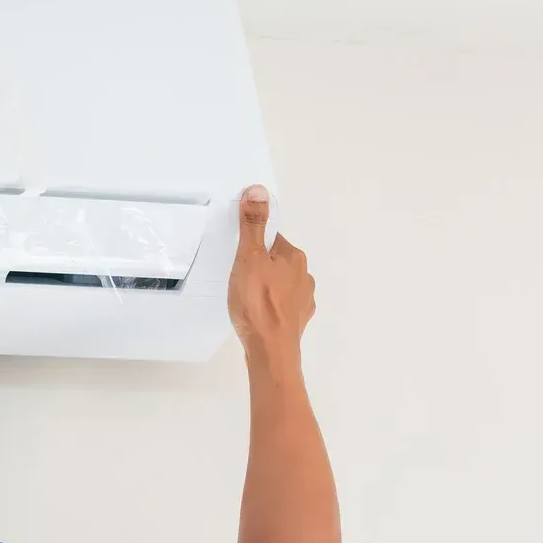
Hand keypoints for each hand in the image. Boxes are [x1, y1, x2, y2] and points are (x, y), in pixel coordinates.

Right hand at [228, 185, 314, 367]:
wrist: (270, 350)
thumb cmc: (258, 304)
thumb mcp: (248, 257)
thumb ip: (253, 225)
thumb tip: (258, 191)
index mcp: (294, 257)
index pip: (272, 239)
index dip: (253, 245)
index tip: (240, 254)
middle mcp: (304, 276)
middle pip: (277, 261)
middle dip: (260, 266)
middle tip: (239, 276)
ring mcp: (303, 300)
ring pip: (280, 284)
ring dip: (266, 287)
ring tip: (246, 297)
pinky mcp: (297, 320)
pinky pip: (282, 306)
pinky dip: (271, 307)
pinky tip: (257, 314)